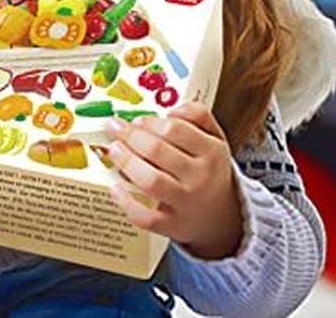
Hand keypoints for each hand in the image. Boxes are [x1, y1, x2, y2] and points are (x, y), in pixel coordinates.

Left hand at [105, 102, 243, 259]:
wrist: (222, 215)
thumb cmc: (210, 170)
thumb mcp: (214, 138)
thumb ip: (198, 115)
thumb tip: (171, 110)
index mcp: (211, 151)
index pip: (174, 129)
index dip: (149, 121)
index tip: (135, 120)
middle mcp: (200, 177)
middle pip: (157, 151)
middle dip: (130, 136)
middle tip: (114, 128)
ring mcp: (186, 204)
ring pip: (151, 181)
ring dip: (126, 162)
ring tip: (113, 151)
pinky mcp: (173, 226)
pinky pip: (146, 217)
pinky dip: (127, 203)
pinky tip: (114, 187)